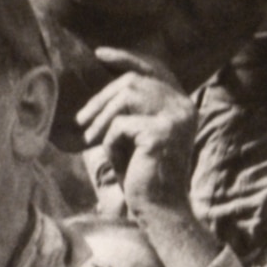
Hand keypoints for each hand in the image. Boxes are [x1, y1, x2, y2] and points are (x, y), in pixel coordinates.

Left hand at [77, 61, 200, 227]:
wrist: (159, 212)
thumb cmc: (144, 178)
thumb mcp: (136, 137)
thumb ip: (129, 111)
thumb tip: (105, 90)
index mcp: (182, 105)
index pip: (155, 68)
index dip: (127, 58)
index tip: (100, 54)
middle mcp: (184, 107)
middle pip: (134, 81)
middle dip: (102, 97)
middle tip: (82, 120)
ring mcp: (175, 118)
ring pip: (127, 96)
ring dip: (102, 117)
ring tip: (90, 138)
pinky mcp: (161, 133)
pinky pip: (121, 125)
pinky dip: (110, 142)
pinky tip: (115, 160)